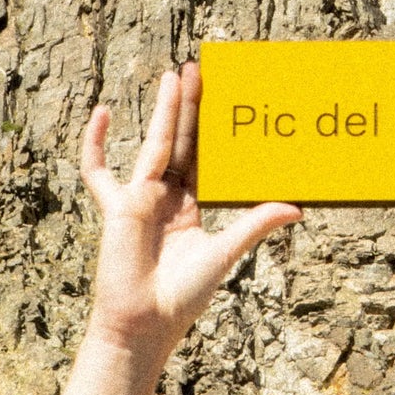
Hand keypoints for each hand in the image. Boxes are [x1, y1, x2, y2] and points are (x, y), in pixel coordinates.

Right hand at [79, 61, 301, 368]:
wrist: (144, 325)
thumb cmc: (183, 297)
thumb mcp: (225, 252)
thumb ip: (255, 224)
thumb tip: (297, 207)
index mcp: (191, 206)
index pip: (205, 156)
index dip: (213, 128)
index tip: (225, 96)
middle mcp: (165, 197)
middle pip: (181, 141)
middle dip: (190, 106)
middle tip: (200, 69)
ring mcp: (139, 199)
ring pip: (154, 144)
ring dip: (163, 110)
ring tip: (174, 76)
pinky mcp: (116, 207)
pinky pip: (99, 171)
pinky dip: (96, 143)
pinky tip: (102, 112)